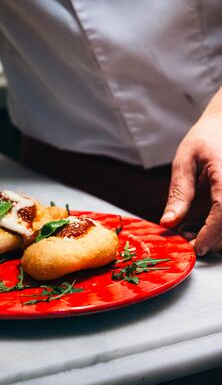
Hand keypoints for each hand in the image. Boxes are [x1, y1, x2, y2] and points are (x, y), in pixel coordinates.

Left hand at [161, 113, 221, 254]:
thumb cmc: (206, 137)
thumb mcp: (185, 161)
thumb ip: (180, 193)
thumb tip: (169, 223)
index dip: (210, 235)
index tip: (194, 247)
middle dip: (212, 239)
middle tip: (186, 237)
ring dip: (218, 235)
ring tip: (191, 229)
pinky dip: (221, 226)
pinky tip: (205, 223)